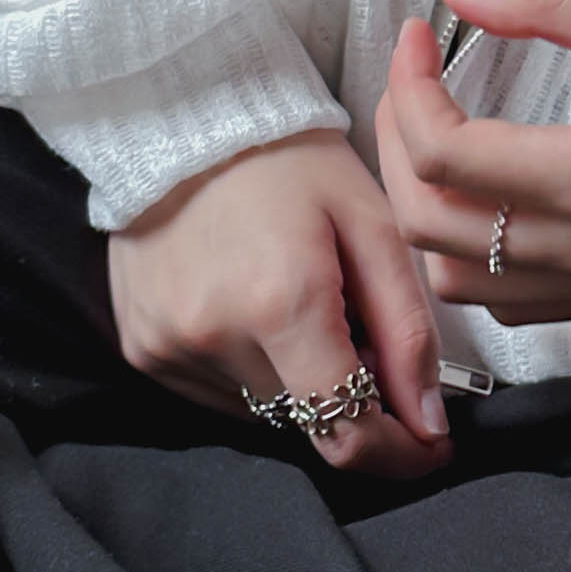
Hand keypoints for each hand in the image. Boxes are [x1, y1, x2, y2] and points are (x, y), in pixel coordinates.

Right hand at [106, 128, 451, 476]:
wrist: (182, 117)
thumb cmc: (292, 162)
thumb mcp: (372, 226)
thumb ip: (407, 331)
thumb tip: (429, 424)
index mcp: (282, 304)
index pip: (347, 432)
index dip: (398, 454)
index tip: (430, 445)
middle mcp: (215, 338)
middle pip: (310, 423)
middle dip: (353, 400)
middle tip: (362, 334)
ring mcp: (168, 348)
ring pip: (266, 414)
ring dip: (300, 384)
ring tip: (300, 307)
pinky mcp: (140, 349)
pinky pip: (219, 394)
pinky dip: (254, 371)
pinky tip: (255, 308)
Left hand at [374, 0, 570, 324]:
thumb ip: (548, 7)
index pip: (446, 155)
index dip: (408, 88)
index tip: (419, 36)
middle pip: (428, 225)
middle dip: (398, 146)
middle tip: (413, 85)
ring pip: (454, 281)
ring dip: (424, 212)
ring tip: (437, 144)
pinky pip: (504, 304)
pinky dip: (468, 258)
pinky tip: (482, 201)